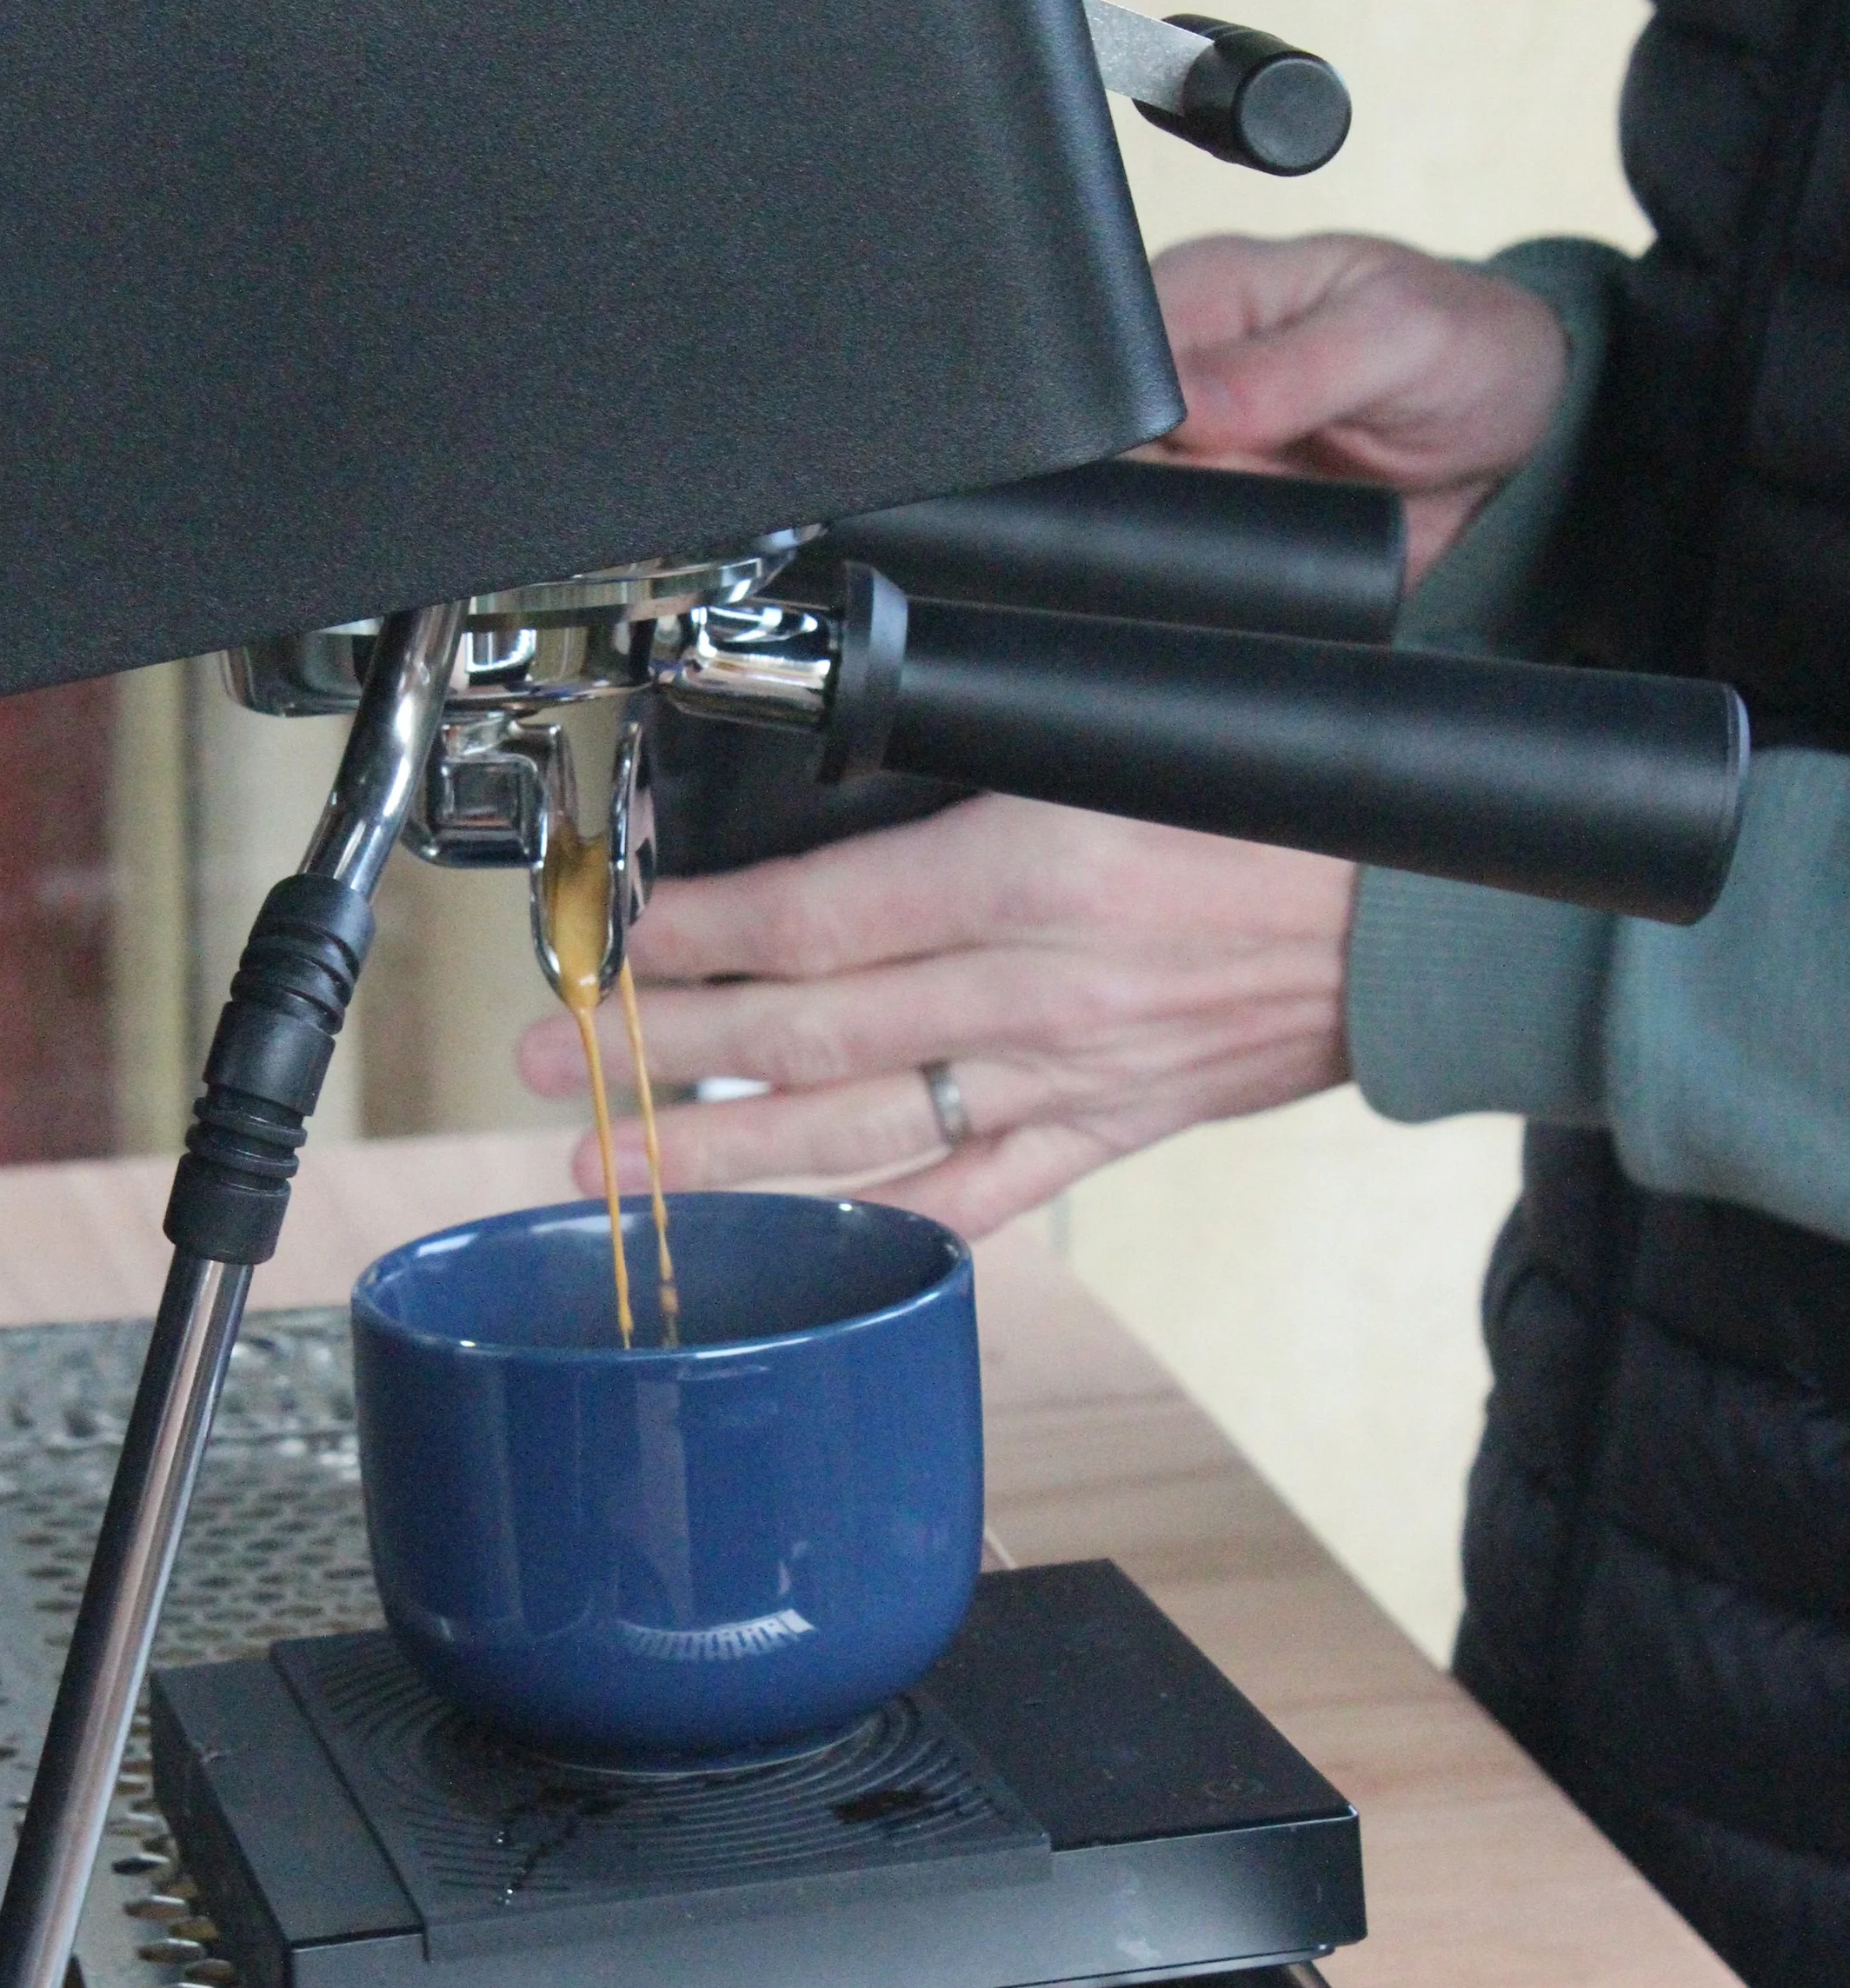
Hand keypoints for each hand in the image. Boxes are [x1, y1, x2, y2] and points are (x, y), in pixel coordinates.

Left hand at [516, 795, 1353, 1237]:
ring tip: (613, 1169)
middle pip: (806, 1033)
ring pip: (859, 1130)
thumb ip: (988, 769)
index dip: (694, 937)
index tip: (609, 936)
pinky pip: (974, 1196)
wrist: (1434, 917)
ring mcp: (1066, 1078)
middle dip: (658, 1053)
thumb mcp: (1126, 742)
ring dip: (721, 1155)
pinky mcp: (1107, 1133)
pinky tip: (792, 1246)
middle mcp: (1035, 990)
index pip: (817, 918)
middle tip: (553, 1062)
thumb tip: (848, 781)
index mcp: (1034, 871)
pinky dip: (880, 1224)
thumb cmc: (1293, 808)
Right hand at [1151, 233, 1571, 578]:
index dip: (1128, 413)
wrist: (1522, 441)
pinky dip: (1210, 575)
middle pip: (1105, 448)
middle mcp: (1180, 380)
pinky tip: (1265, 556)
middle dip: (1154, 485)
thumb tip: (1188, 407)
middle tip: (1253, 485)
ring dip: (1185, 537)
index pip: (1113, 358)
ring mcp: (1195, 460)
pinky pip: (1183, 563)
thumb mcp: (1398, 337)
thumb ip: (1290, 369)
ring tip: (1282, 512)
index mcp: (1201, 295)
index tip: (1193, 447)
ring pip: (1132, 515)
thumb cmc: (1467, 349)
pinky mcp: (1222, 524)